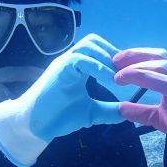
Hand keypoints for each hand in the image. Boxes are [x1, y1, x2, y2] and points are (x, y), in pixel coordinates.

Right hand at [0, 35, 123, 166]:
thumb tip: (128, 114)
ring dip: (106, 58)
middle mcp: (71, 61)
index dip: (115, 57)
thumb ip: (109, 110)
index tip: (130, 71)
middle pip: (93, 41)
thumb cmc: (59, 117)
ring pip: (87, 45)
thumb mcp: (91, 113)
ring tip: (118, 76)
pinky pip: (80, 59)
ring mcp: (64, 63)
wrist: (36, 126)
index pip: (99, 50)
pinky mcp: (59, 69)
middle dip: (112, 52)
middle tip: (126, 70)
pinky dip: (97, 67)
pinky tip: (109, 79)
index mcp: (78, 68)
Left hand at [113, 48, 166, 166]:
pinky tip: (131, 81)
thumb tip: (120, 108)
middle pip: (159, 57)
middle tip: (114, 61)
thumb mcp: (155, 118)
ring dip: (138, 67)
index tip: (117, 60)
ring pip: (162, 66)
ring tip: (119, 75)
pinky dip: (146, 79)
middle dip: (135, 55)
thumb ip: (140, 111)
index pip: (156, 60)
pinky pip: (166, 83)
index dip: (136, 56)